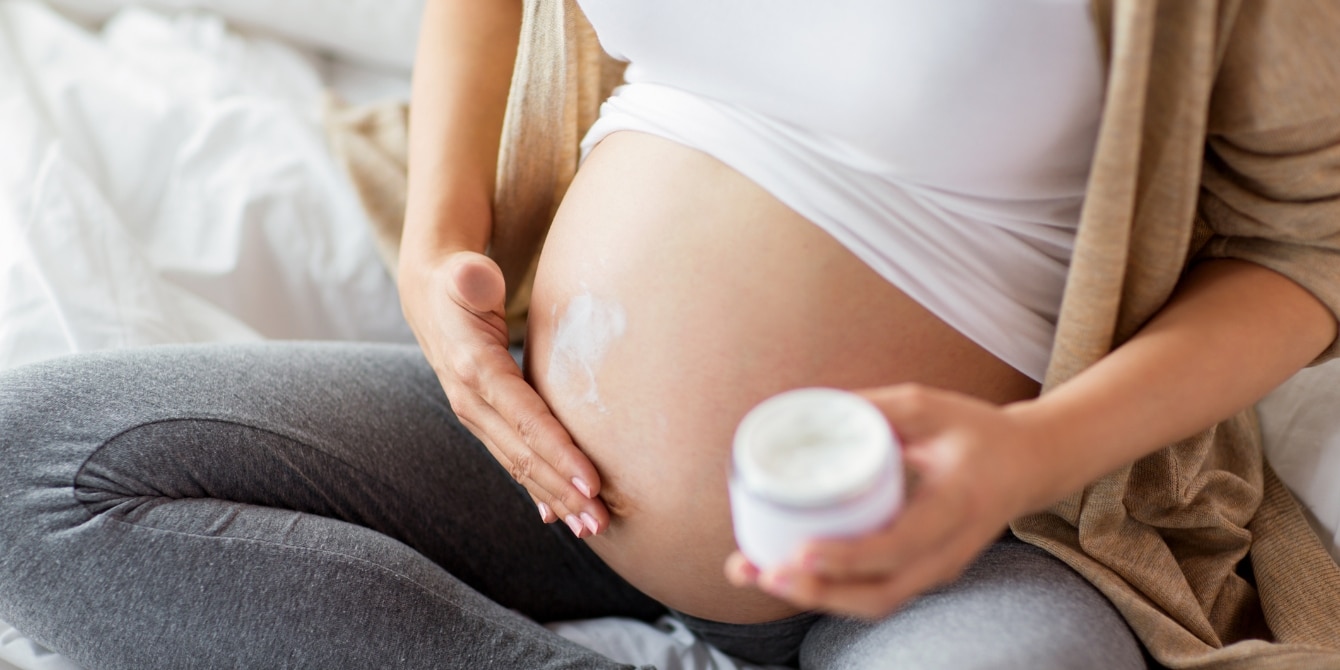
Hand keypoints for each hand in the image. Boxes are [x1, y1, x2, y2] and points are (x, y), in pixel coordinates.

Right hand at [400, 250, 607, 537]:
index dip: (559, 450)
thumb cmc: (459, 281)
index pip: (524, 418)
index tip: (592, 480)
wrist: (428, 299)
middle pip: (525, 455)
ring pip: (520, 466)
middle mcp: (473, 403)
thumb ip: (470, 277)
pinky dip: (539, 491)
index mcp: (475, 370)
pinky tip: (562, 517)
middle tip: (602, 520)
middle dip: (564, 490)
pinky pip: (514, 462)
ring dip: (557, 499)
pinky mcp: (486, 423)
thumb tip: (474, 278)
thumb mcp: (462, 272)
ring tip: (592, 527)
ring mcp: (477, 417)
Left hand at [725, 384, 1046, 617]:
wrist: (1028, 466)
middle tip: (763, 571)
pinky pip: (874, 595)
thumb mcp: (930, 406)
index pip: (901, 544)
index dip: (849, 556)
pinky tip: (782, 573)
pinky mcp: (923, 574)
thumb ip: (874, 408)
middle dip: (817, 592)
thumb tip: (806, 408)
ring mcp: (938, 570)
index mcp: (957, 504)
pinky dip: (827, 591)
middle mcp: (949, 550)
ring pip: (873, 603)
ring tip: (754, 573)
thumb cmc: (975, 431)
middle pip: (881, 594)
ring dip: (812, 597)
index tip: (802, 551)